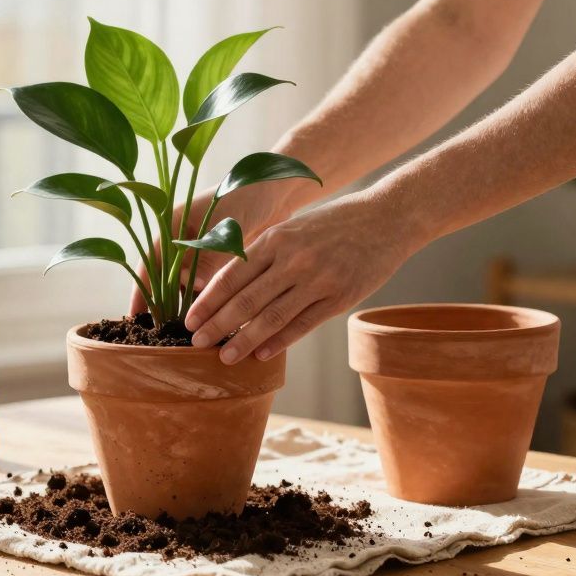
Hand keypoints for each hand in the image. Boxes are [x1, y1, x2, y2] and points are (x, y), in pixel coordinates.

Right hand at [128, 186, 285, 315]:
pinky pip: (203, 281)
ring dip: (184, 303)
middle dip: (162, 303)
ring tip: (183, 329)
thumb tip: (191, 287)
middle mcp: (180, 237)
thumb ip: (204, 256)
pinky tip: (207, 316)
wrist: (275, 190)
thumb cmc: (245, 197)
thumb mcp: (221, 225)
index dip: (141, 289)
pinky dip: (204, 297)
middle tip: (162, 331)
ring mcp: (197, 247)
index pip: (149, 262)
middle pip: (163, 276)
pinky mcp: (215, 256)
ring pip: (183, 282)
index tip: (136, 314)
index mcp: (171, 223)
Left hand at [184, 191, 425, 363]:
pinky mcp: (339, 297)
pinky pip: (303, 324)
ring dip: (244, 340)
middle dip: (217, 323)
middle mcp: (293, 259)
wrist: (386, 218)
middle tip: (196, 343)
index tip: (189, 318)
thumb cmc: (333, 223)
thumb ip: (264, 252)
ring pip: (271, 316)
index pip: (232, 274)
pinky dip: (279, 341)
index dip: (208, 299)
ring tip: (224, 357)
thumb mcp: (293, 227)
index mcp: (276, 239)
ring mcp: (317, 280)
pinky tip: (261, 354)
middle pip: (246, 299)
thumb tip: (229, 281)